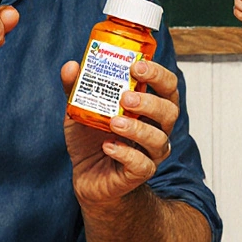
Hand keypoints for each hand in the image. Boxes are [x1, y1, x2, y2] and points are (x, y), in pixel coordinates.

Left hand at [61, 58, 179, 208]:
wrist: (86, 175)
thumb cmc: (90, 137)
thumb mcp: (80, 108)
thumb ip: (77, 87)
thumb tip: (71, 66)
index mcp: (149, 106)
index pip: (167, 86)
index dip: (158, 74)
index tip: (137, 67)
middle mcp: (157, 128)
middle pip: (170, 111)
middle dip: (150, 102)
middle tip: (126, 98)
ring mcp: (151, 152)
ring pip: (158, 139)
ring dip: (137, 128)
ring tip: (114, 122)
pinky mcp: (140, 173)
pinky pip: (142, 165)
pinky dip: (126, 154)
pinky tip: (108, 146)